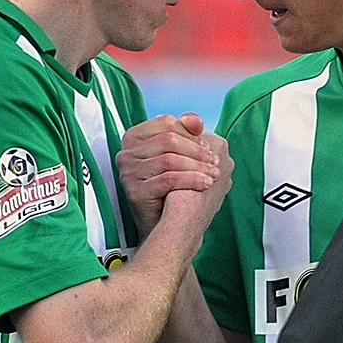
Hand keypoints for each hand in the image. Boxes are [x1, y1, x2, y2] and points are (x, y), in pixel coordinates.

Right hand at [116, 113, 223, 237]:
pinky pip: (168, 180)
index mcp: (134, 137)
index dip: (190, 133)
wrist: (163, 223)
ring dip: (197, 166)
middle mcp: (126, 153)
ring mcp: (127, 172)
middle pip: (169, 140)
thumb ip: (185, 132)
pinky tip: (206, 184)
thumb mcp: (177, 153)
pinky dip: (192, 180)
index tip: (208, 146)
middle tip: (215, 161)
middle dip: (197, 151)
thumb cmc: (172, 186)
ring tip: (214, 174)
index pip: (166, 123)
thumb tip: (196, 120)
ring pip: (169, 160)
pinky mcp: (134, 190)